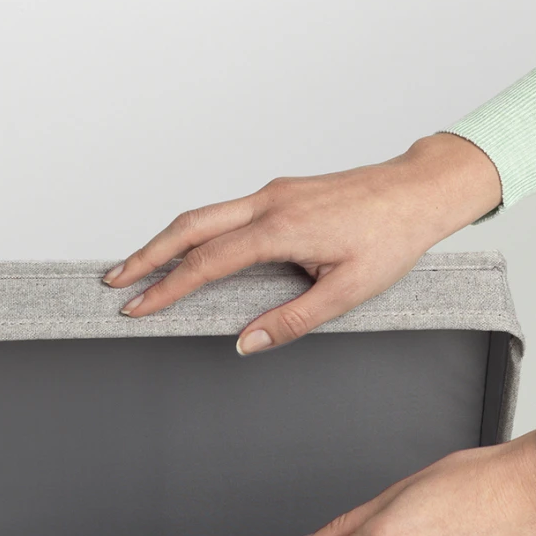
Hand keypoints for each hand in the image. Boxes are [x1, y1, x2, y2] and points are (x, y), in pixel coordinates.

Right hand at [103, 134, 501, 352]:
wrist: (419, 191)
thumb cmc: (391, 238)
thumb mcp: (346, 292)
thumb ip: (292, 321)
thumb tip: (246, 344)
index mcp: (281, 228)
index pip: (208, 263)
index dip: (167, 287)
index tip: (138, 307)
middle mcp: (269, 202)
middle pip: (190, 227)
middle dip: (148, 255)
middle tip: (116, 281)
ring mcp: (274, 192)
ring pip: (205, 214)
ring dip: (168, 240)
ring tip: (140, 266)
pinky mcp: (282, 192)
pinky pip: (227, 211)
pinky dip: (198, 231)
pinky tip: (192, 251)